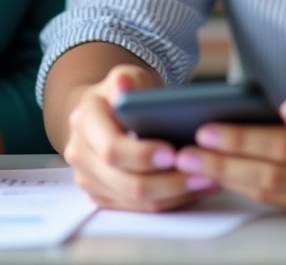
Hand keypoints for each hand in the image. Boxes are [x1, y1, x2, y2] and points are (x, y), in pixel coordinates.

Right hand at [62, 65, 219, 211]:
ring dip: (174, 194)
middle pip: (125, 182)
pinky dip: (168, 201)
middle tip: (202, 173)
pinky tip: (192, 189)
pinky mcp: (101, 195)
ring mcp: (88, 178)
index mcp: (84, 120)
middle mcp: (80, 153)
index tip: (173, 153)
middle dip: (167, 182)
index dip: (143, 155)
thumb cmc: (122, 93)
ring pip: (134, 201)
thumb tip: (123, 87)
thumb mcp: (128, 76)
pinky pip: (138, 208)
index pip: (112, 148)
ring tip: (206, 181)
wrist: (105, 111)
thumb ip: (127, 79)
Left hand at [175, 69, 285, 215]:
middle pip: (275, 174)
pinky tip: (223, 177)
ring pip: (275, 195)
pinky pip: (283, 205)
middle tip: (185, 153)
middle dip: (224, 164)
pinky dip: (249, 191)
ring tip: (193, 166)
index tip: (205, 130)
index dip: (242, 139)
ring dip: (229, 181)